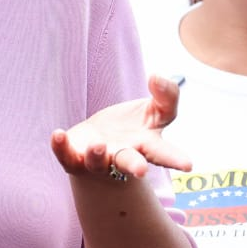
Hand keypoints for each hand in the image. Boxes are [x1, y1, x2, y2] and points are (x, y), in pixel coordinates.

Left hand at [50, 74, 190, 180]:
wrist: (97, 147)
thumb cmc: (132, 128)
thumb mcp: (155, 111)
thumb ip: (166, 96)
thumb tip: (158, 77)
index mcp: (146, 146)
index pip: (164, 153)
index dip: (176, 159)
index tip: (188, 165)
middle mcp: (122, 156)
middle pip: (129, 163)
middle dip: (134, 166)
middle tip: (141, 170)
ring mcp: (98, 160)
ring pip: (97, 162)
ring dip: (97, 155)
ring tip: (97, 145)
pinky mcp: (74, 158)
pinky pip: (66, 155)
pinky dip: (61, 147)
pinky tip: (58, 134)